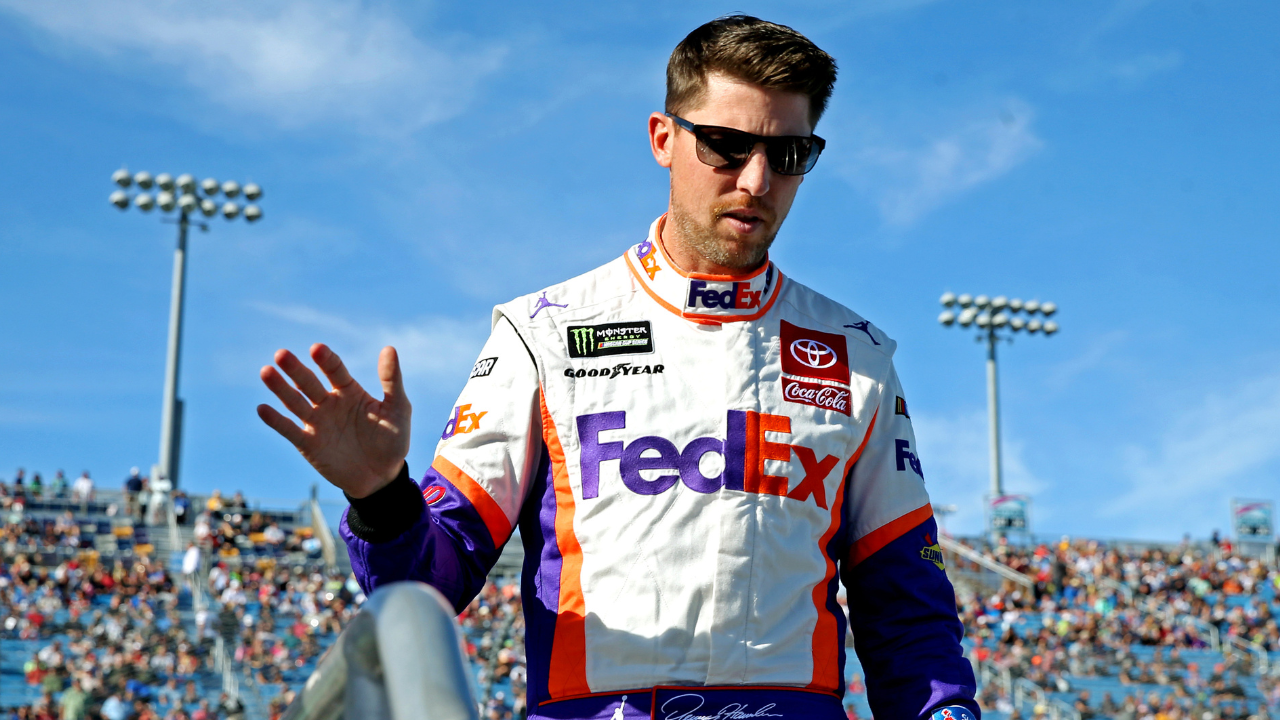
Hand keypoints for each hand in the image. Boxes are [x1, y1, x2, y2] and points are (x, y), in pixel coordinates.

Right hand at [257, 344, 410, 498]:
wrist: (382, 477)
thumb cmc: (392, 439)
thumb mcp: (398, 409)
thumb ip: (391, 380)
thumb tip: (389, 348)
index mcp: (349, 390)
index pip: (335, 370)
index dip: (326, 359)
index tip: (317, 349)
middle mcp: (329, 402)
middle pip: (309, 382)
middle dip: (296, 369)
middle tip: (281, 354)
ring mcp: (317, 422)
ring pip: (295, 402)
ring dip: (280, 388)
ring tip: (266, 372)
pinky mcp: (308, 444)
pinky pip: (290, 430)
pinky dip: (276, 420)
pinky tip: (263, 408)